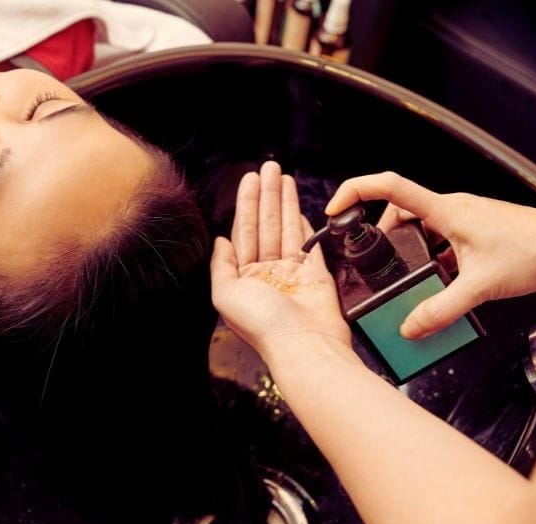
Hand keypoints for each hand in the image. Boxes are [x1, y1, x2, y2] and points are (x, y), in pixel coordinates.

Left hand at [210, 161, 352, 359]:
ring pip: (286, 227)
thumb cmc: (262, 324)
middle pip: (265, 224)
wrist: (304, 345)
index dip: (246, 204)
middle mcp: (266, 273)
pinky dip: (303, 222)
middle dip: (266, 195)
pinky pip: (308, 241)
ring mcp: (291, 272)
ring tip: (282, 174)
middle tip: (269, 166)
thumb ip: (220, 265)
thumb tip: (220, 239)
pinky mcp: (315, 273)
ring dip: (284, 200)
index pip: (243, 232)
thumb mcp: (225, 295)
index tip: (250, 179)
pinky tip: (298, 205)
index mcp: (242, 279)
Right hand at [327, 171, 535, 337]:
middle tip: (369, 261)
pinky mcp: (471, 229)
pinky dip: (426, 257)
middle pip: (396, 210)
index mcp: (445, 210)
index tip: (335, 210)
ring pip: (416, 226)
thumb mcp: (481, 287)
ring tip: (403, 278)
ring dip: (405, 250)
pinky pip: (436, 238)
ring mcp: (461, 217)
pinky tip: (435, 281)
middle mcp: (449, 208)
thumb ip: (441, 309)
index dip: (355, 192)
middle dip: (378, 236)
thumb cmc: (535, 251)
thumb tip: (410, 327)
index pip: (389, 187)